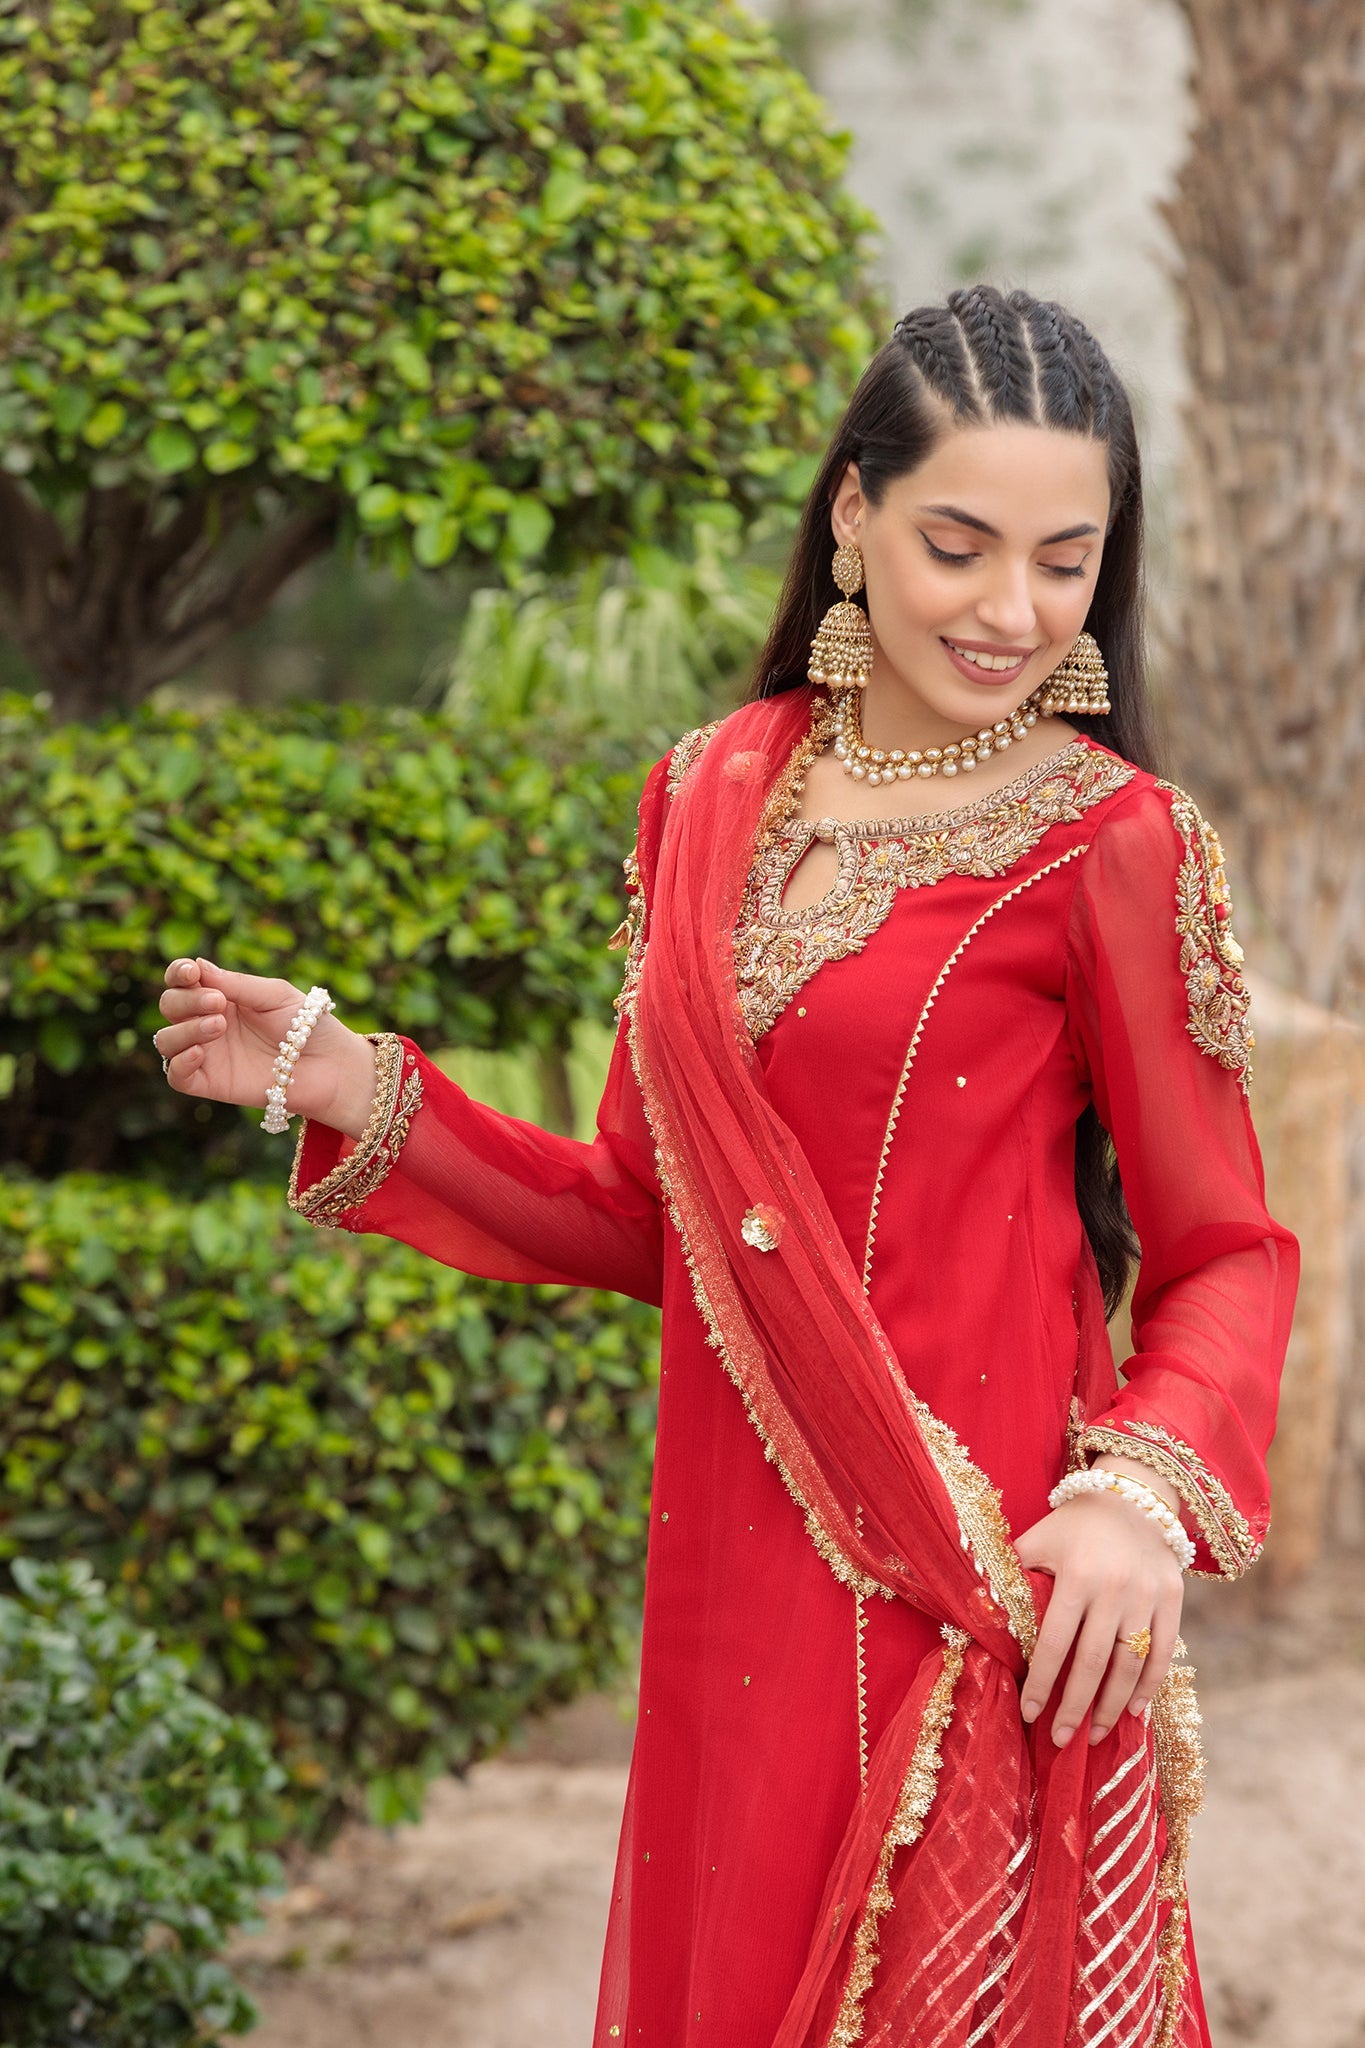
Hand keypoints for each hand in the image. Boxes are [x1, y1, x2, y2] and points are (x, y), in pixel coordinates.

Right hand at [154, 958, 375, 1133]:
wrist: (331, 1066)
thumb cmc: (307, 1026)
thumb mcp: (274, 995)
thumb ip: (236, 984)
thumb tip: (197, 966)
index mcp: (222, 996)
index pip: (183, 980)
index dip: (178, 973)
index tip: (191, 972)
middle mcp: (208, 1023)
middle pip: (170, 1006)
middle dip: (186, 999)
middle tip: (219, 1003)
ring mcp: (208, 1054)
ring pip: (166, 1041)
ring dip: (184, 1029)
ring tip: (219, 1025)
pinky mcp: (211, 1083)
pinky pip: (176, 1075)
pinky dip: (179, 1062)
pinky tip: (199, 1051)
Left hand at [1012, 1458, 1185, 1746]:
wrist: (1133, 1496)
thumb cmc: (1074, 1524)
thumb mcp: (1038, 1539)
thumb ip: (1012, 1574)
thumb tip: (977, 1610)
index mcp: (1078, 1576)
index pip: (1055, 1642)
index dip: (1041, 1681)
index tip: (1029, 1714)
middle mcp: (1115, 1590)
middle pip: (1094, 1662)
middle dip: (1075, 1706)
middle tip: (1060, 1739)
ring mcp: (1148, 1597)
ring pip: (1131, 1665)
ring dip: (1112, 1706)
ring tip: (1095, 1735)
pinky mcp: (1173, 1600)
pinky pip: (1165, 1653)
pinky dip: (1149, 1686)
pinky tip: (1134, 1712)